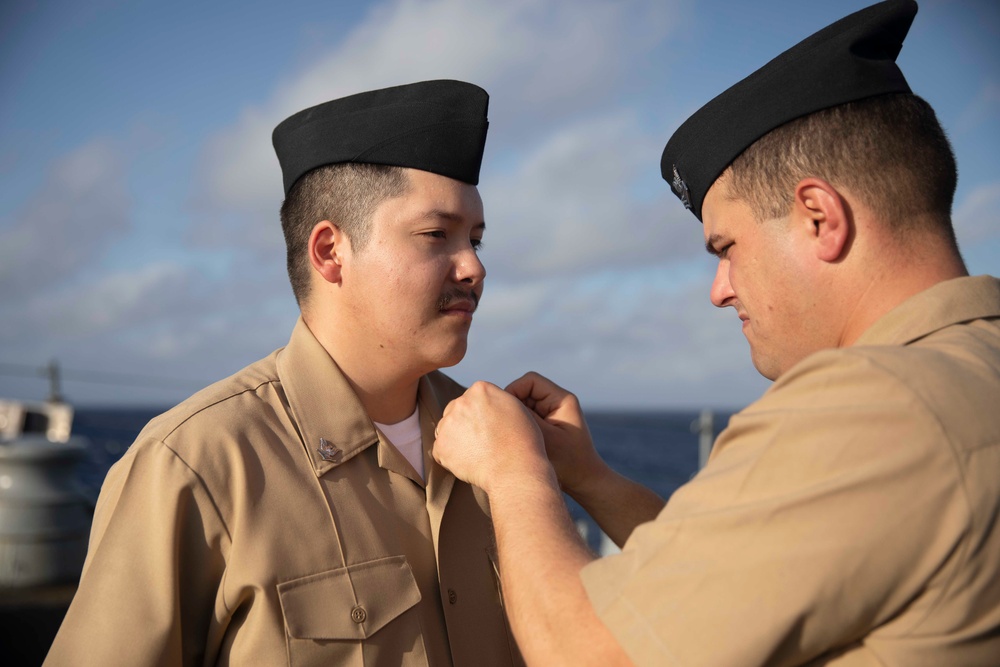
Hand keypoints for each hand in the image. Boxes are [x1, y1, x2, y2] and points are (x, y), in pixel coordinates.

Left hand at [433, 381, 550, 493]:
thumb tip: (482, 402)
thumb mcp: (515, 407)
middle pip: (456, 410)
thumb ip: (495, 399)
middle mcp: (461, 402)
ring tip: (478, 453)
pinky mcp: (440, 445)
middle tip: (483, 442)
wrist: (515, 470)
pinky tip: (470, 462)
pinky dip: (450, 458)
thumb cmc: (522, 442)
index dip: (481, 414)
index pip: (472, 398)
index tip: (491, 427)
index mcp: (480, 389)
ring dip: (456, 439)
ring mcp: (448, 423)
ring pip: (446, 429)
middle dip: (465, 423)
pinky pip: (441, 450)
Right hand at [505, 372, 609, 497]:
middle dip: (513, 407)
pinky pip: (527, 418)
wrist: (585, 483)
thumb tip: (502, 402)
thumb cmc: (570, 463)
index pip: (530, 381)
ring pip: (523, 406)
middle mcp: (557, 402)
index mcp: (562, 399)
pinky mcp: (546, 426)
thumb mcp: (545, 438)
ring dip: (516, 419)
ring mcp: (551, 414)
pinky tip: (516, 443)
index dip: (513, 391)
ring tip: (512, 437)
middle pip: (525, 392)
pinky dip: (519, 427)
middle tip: (505, 427)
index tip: (504, 412)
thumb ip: (525, 418)